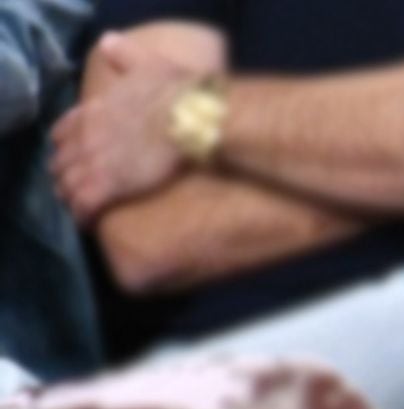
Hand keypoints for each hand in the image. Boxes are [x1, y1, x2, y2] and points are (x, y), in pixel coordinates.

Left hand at [52, 32, 203, 222]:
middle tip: (77, 185)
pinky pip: (84, 205)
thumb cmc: (179, 93)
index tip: (76, 154)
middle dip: (66, 174)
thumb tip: (110, 43)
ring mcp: (95, 162)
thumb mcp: (148, 62)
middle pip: (61, 161)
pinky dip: (83, 216)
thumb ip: (125, 55)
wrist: (194, 118)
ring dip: (71, 197)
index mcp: (94, 110)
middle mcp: (87, 136)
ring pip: (67, 186)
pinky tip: (89, 223)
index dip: (68, 145)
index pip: (64, 131)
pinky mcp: (109, 185)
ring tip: (80, 208)